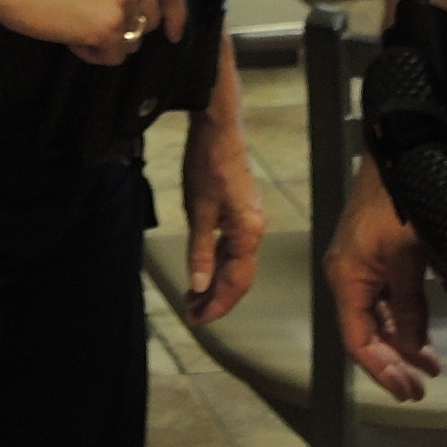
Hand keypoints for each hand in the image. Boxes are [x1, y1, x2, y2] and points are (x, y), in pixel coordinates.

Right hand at [0, 0, 183, 65]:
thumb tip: (136, 11)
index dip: (176, 12)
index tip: (174, 31)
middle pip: (149, 19)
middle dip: (126, 30)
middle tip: (91, 24)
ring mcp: (123, 0)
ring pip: (132, 41)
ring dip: (107, 42)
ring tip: (75, 26)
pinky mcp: (109, 26)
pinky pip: (115, 56)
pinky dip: (94, 54)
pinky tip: (72, 38)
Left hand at [180, 109, 266, 321]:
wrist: (217, 127)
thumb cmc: (209, 162)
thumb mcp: (198, 211)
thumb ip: (199, 251)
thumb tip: (199, 285)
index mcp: (248, 231)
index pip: (237, 282)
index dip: (217, 305)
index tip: (197, 318)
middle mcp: (255, 228)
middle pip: (239, 276)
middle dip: (215, 298)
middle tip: (191, 312)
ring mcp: (250, 219)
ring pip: (236, 262)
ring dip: (215, 281)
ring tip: (193, 295)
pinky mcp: (242, 211)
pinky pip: (233, 246)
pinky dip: (217, 261)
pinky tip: (203, 268)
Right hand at [324, 155, 437, 398]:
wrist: (397, 154)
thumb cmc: (398, 202)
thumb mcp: (407, 258)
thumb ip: (408, 306)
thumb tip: (413, 348)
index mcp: (345, 277)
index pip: (357, 340)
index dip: (381, 369)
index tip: (406, 389)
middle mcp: (346, 275)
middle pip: (366, 333)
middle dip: (393, 361)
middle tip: (420, 386)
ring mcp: (360, 265)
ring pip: (377, 318)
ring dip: (401, 342)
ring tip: (428, 366)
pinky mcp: (374, 255)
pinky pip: (384, 298)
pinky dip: (403, 318)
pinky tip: (421, 332)